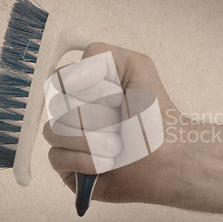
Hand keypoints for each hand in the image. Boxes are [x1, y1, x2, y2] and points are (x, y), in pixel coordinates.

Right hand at [43, 42, 186, 204]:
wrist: (169, 160)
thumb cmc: (156, 116)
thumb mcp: (137, 68)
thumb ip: (101, 55)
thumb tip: (67, 80)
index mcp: (87, 86)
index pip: (61, 78)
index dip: (92, 89)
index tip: (120, 97)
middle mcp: (76, 109)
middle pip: (57, 105)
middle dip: (96, 116)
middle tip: (121, 124)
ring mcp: (70, 137)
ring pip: (53, 131)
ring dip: (92, 140)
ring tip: (117, 148)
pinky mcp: (68, 166)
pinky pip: (55, 157)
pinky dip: (85, 160)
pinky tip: (107, 163)